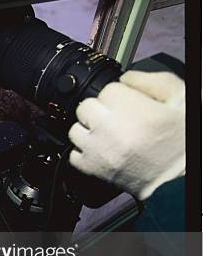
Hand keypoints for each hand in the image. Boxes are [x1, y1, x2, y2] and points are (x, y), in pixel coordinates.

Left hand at [68, 70, 184, 200]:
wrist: (182, 178)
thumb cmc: (183, 141)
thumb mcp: (180, 99)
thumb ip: (152, 81)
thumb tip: (126, 77)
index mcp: (134, 111)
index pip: (108, 89)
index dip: (119, 94)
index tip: (127, 102)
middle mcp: (111, 130)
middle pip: (86, 106)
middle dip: (100, 108)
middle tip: (116, 117)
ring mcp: (98, 151)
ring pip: (76, 129)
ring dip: (89, 129)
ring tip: (108, 133)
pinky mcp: (93, 169)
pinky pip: (73, 154)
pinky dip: (83, 151)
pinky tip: (100, 149)